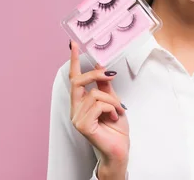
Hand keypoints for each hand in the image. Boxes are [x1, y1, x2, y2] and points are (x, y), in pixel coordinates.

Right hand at [69, 41, 129, 172]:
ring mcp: (77, 117)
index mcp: (81, 102)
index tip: (73, 44)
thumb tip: (102, 66)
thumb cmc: (115, 128)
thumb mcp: (113, 101)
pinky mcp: (82, 125)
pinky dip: (111, 108)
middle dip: (95, 75)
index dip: (74, 60)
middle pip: (78, 81)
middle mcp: (75, 109)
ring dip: (112, 100)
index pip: (74, 78)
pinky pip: (98, 105)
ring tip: (118, 111)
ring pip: (95, 94)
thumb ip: (105, 86)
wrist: (119, 149)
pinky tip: (113, 117)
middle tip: (110, 75)